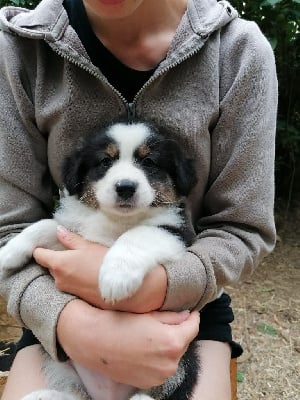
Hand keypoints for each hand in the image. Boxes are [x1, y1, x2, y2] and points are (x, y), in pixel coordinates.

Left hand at [33, 227, 166, 311]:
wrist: (121, 289)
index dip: (42, 247)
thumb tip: (58, 231)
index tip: (49, 241)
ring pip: (60, 274)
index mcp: (58, 264)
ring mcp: (66, 289)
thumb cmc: (105, 264)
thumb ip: (70, 239)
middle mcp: (58, 279)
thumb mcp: (88, 246)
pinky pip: (69, 283)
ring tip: (83, 260)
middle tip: (71, 248)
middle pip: (49, 265)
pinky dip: (74, 276)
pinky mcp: (75, 296)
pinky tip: (87, 271)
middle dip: (57, 257)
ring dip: (67, 267)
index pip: (38, 254)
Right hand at [57, 299, 199, 388]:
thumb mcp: (148, 314)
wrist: (93, 341)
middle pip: (184, 342)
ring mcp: (159, 376)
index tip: (189, 311)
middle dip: (179, 331)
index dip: (192, 317)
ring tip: (152, 335)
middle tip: (165, 321)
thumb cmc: (119, 322)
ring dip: (169, 346)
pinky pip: (161, 368)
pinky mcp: (148, 383)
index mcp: (173, 342)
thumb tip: (187, 315)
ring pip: (173, 356)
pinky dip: (159, 359)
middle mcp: (170, 363)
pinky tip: (145, 348)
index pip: (194, 327)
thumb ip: (172, 316)